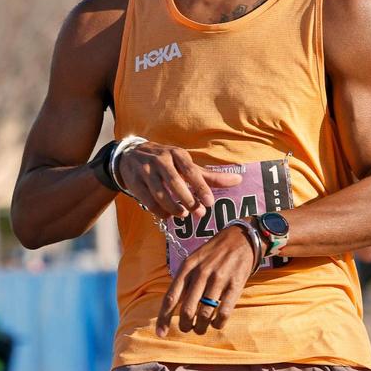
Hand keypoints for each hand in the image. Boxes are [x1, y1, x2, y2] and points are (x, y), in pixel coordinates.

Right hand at [117, 142, 240, 219]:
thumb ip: (211, 176)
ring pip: (160, 193)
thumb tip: (239, 180)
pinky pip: (147, 200)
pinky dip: (159, 210)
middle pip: (175, 182)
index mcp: (176, 154)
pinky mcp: (134, 182)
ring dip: (173, 207)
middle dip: (188, 200)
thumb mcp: (187, 164)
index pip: (191, 171)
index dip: (201, 187)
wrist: (131, 155)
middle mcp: (160, 160)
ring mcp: (146, 171)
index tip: (210, 202)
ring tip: (183, 215)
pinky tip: (168, 215)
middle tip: (199, 213)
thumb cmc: (167, 161)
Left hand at [157, 225, 258, 334]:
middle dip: (185, 325)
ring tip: (201, 328)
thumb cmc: (214, 252)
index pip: (171, 297)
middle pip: (187, 310)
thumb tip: (171, 306)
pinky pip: (224, 312)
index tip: (160, 333)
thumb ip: (184, 279)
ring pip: (205, 314)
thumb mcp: (194, 259)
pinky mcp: (236, 284)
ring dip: (201, 327)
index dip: (164, 318)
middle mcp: (201, 273)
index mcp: (188, 267)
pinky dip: (218, 323)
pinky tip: (217, 324)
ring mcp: (219, 279)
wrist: (241, 238)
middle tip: (188, 328)